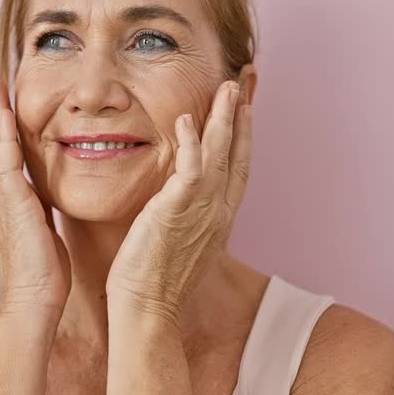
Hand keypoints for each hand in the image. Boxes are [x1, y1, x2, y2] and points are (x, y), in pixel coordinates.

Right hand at [0, 77, 71, 312]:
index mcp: (13, 204)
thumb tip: (51, 208)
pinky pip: (6, 160)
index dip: (2, 133)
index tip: (0, 108)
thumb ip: (45, 216)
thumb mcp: (47, 236)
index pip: (6, 160)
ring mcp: (4, 198)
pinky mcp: (11, 202)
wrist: (33, 303)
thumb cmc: (44, 279)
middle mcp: (3, 197)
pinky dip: (3, 134)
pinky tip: (3, 113)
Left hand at [106, 80, 252, 323]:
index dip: (243, 137)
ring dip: (224, 118)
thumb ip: (182, 219)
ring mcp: (201, 211)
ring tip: (226, 88)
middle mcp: (217, 212)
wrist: (148, 310)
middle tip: (243, 84)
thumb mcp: (178, 244)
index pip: (238, 169)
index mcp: (218, 219)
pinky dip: (191, 142)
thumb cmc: (153, 284)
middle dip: (241, 116)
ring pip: (219, 154)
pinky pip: (190, 168)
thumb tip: (174, 207)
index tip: (245, 109)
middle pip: (238, 154)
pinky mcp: (176, 211)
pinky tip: (186, 119)